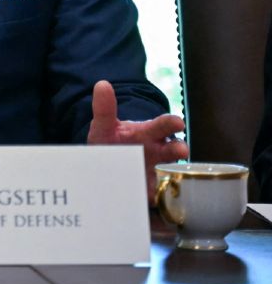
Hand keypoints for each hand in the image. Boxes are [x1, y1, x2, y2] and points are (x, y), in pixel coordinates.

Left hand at [86, 79, 188, 201]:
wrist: (106, 164)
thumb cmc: (112, 141)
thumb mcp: (105, 126)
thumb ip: (104, 108)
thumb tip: (102, 84)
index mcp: (149, 133)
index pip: (164, 125)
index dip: (172, 123)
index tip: (177, 122)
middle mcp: (159, 152)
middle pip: (174, 149)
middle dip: (179, 149)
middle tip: (181, 150)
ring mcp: (157, 172)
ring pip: (172, 173)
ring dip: (172, 175)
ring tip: (167, 178)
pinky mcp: (153, 192)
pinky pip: (160, 195)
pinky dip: (158, 196)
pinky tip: (153, 199)